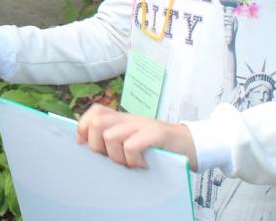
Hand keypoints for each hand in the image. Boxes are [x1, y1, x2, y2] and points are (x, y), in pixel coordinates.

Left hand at [76, 104, 197, 170]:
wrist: (192, 145)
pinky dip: (133, 160)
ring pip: (110, 136)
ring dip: (117, 156)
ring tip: (131, 163)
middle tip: (112, 158)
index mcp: (123, 120)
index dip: (83, 127)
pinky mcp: (156, 134)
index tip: (84, 145)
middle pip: (96, 123)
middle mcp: (131, 119)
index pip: (95, 112)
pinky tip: (143, 164)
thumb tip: (88, 148)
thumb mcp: (135, 140)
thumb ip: (115, 140)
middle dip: (97, 146)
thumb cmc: (160, 148)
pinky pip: (131, 146)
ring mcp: (143, 125)